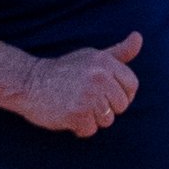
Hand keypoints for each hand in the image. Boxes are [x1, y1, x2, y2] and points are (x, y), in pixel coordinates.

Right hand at [10, 33, 140, 137]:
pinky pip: (90, 130)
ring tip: (76, 107)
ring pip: (107, 120)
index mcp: (104, 62)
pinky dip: (79, 128)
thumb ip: (118, 53)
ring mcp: (88, 96)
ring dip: (92, 120)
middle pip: (121, 106)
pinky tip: (68, 116)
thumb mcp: (92, 57)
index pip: (132, 85)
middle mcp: (99, 77)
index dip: (123, 95)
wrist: (29, 82)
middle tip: (86, 101)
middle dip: (106, 109)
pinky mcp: (77, 113)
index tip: (109, 97)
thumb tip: (139, 37)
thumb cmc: (64, 71)